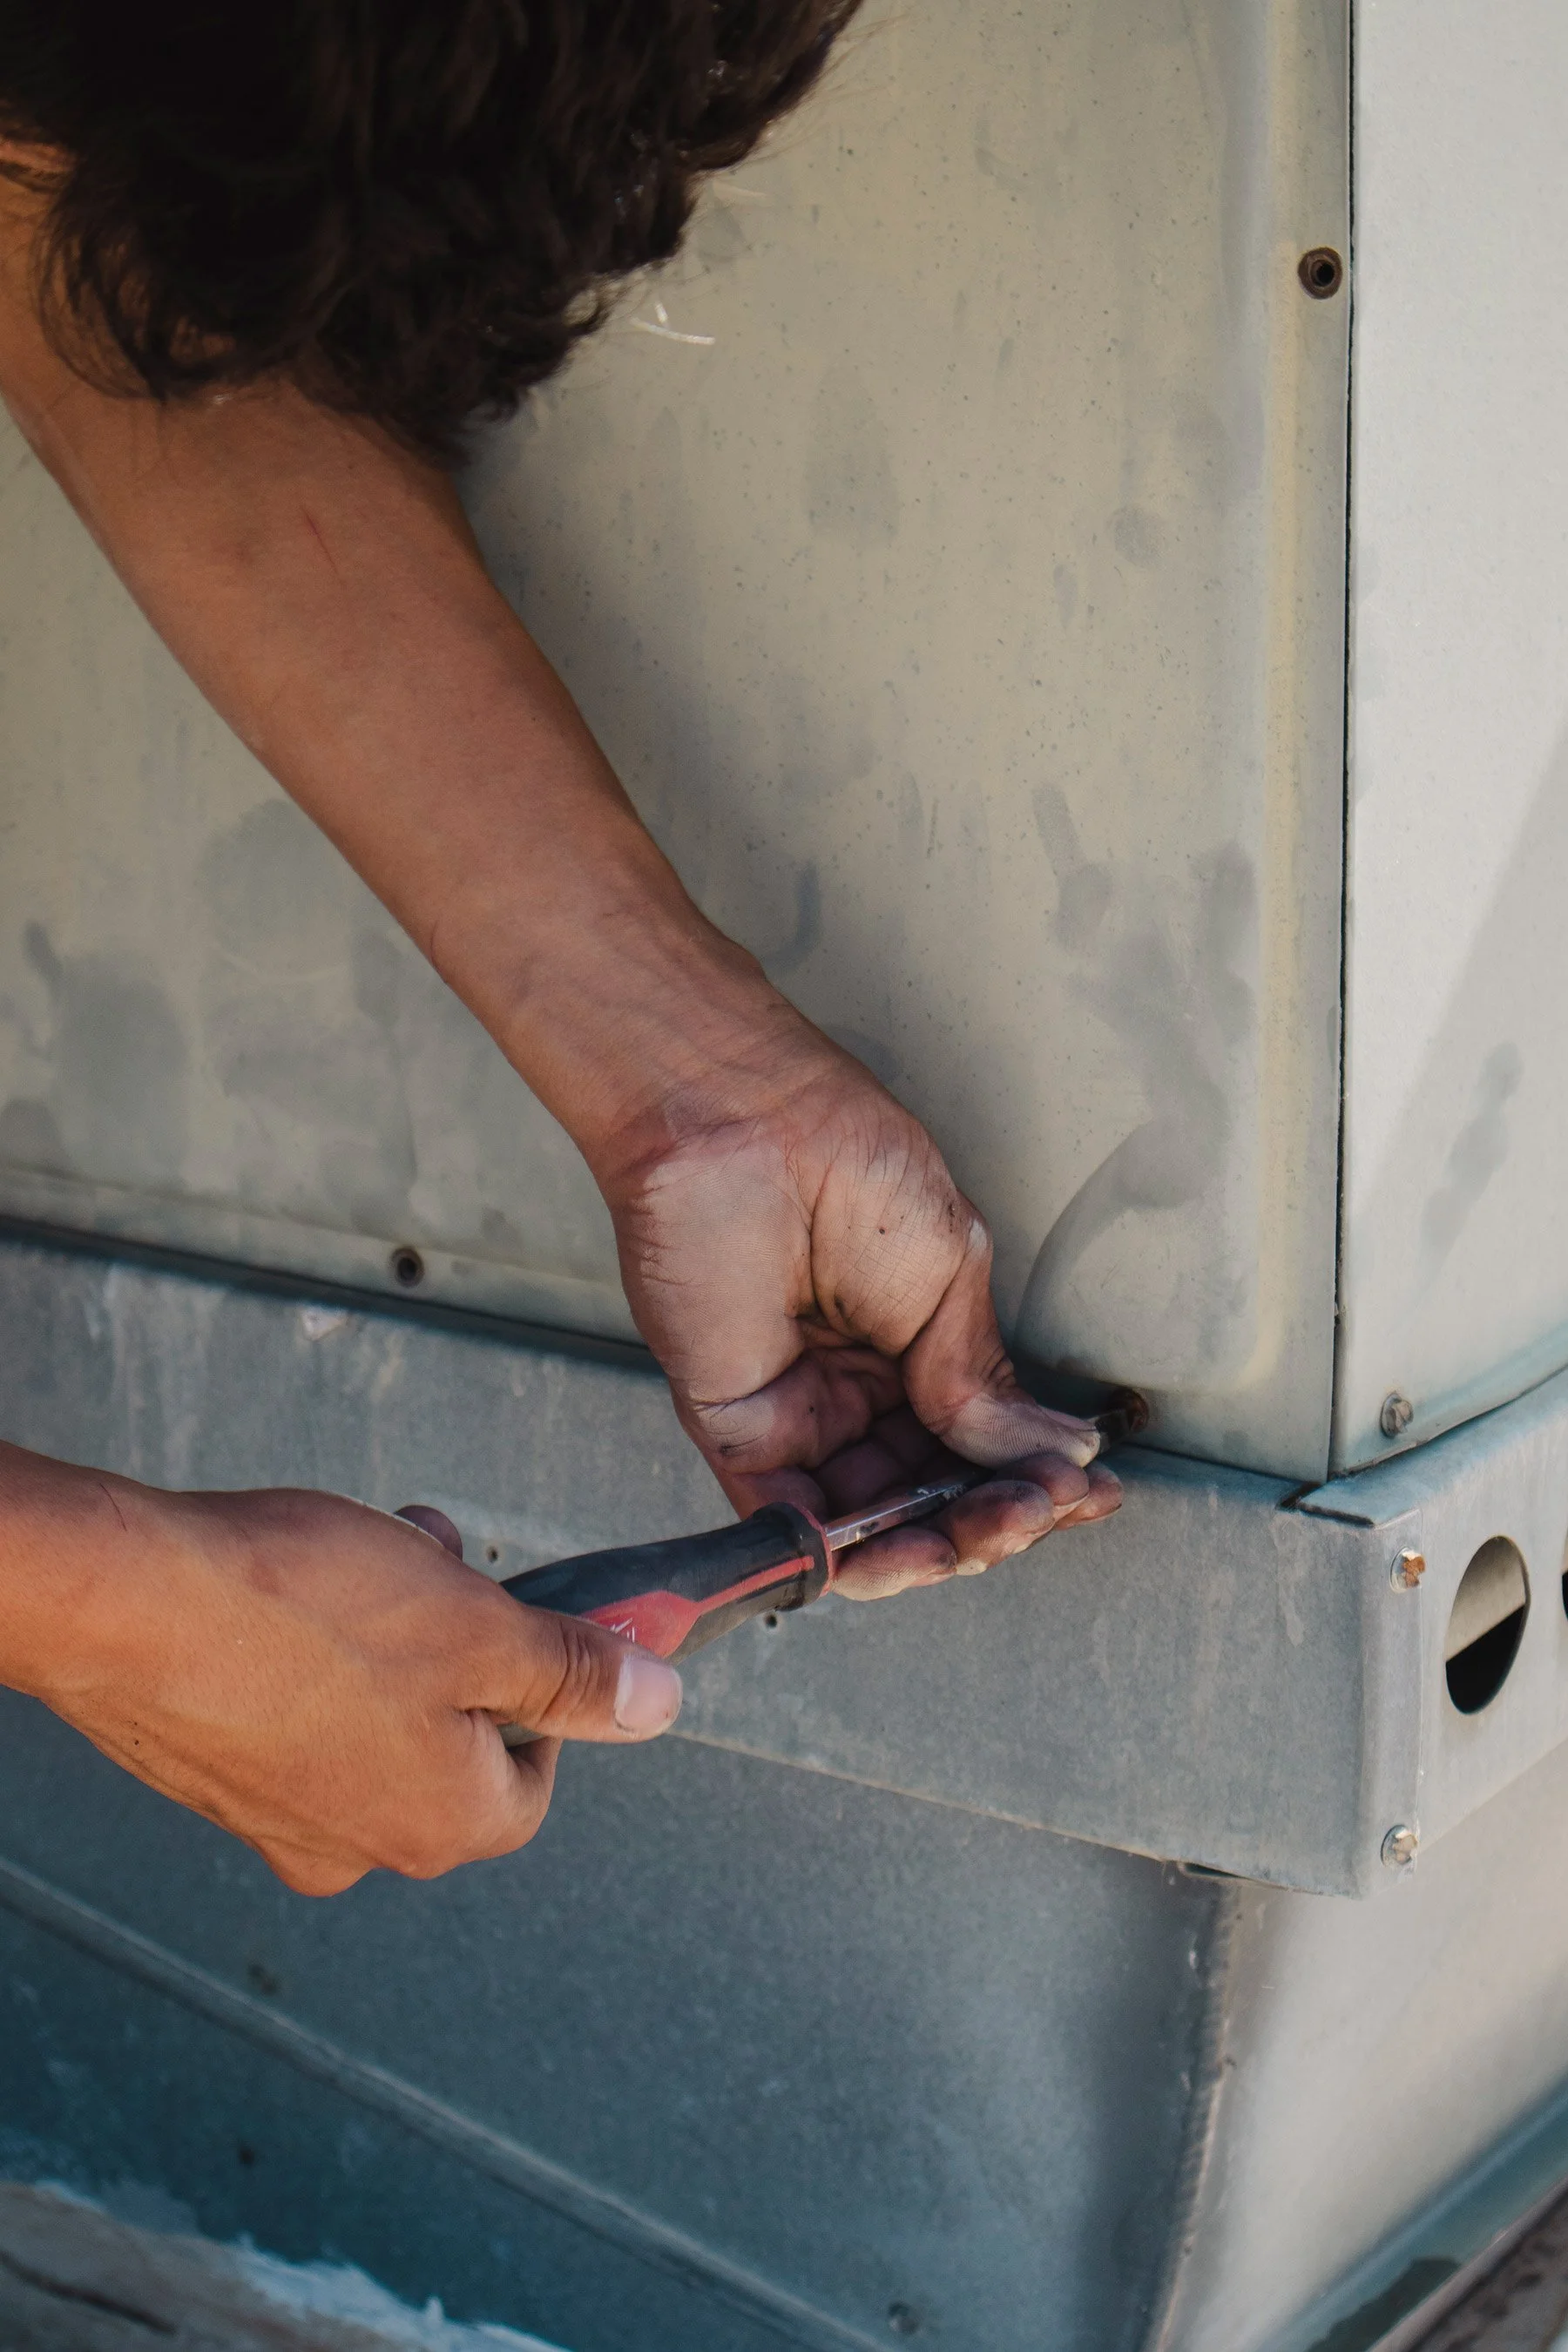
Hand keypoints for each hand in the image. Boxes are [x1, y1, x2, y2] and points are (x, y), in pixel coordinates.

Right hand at [13, 1467, 680, 1893]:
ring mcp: (271, 1814)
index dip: (541, 1697)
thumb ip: (572, 1673)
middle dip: (458, 1649)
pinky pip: (293, 1712)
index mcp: (436, 1826)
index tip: (525, 1628)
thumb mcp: (479, 1625)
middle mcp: (353, 1844)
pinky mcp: (209, 1769)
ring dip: (390, 1638)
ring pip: (371, 1720)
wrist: (121, 1604)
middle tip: (441, 1573)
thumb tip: (655, 1705)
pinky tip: (297, 1580)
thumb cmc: (298, 1611)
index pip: (533, 1786)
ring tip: (369, 1558)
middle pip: (450, 1748)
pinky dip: (311, 1650)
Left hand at [600, 1018, 1121, 1599]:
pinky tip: (911, 1551)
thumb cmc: (843, 1167)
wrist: (746, 1130)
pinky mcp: (740, 1432)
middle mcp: (856, 1393)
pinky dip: (851, 1555)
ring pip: (874, 1525)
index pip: (976, 1447)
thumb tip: (1057, 1451)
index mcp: (910, 1348)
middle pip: (932, 1497)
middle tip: (1040, 1510)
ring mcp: (799, 1417)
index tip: (1088, 1495)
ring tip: (990, 1529)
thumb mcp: (951, 1276)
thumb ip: (981, 1382)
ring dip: (936, 1548)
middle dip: (993, 1520)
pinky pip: (796, 1521)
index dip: (1032, 1481)